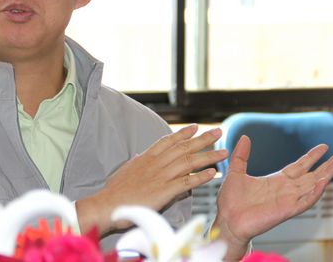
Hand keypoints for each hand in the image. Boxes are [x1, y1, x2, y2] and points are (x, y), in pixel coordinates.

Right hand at [76, 124, 228, 235]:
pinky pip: (186, 182)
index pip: (168, 141)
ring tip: (223, 152)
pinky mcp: (164, 191)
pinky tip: (212, 173)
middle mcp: (156, 163)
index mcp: (147, 158)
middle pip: (184, 148)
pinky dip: (200, 177)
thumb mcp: (126, 170)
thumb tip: (141, 156)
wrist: (109, 204)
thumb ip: (137, 163)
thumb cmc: (115, 191)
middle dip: (203, 139)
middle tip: (218, 132)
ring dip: (208, 156)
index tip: (195, 127)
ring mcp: (161, 176)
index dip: (183, 133)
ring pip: (189, 162)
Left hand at [213, 135, 332, 260]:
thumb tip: (245, 138)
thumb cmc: (231, 201)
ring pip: (313, 186)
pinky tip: (323, 183)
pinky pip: (304, 201)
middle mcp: (285, 190)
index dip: (311, 157)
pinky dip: (314, 193)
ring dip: (327, 174)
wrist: (227, 220)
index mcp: (276, 181)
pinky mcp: (286, 211)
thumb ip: (241, 155)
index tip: (323, 147)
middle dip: (328, 164)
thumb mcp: (236, 172)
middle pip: (312, 175)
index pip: (299, 167)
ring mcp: (288, 200)